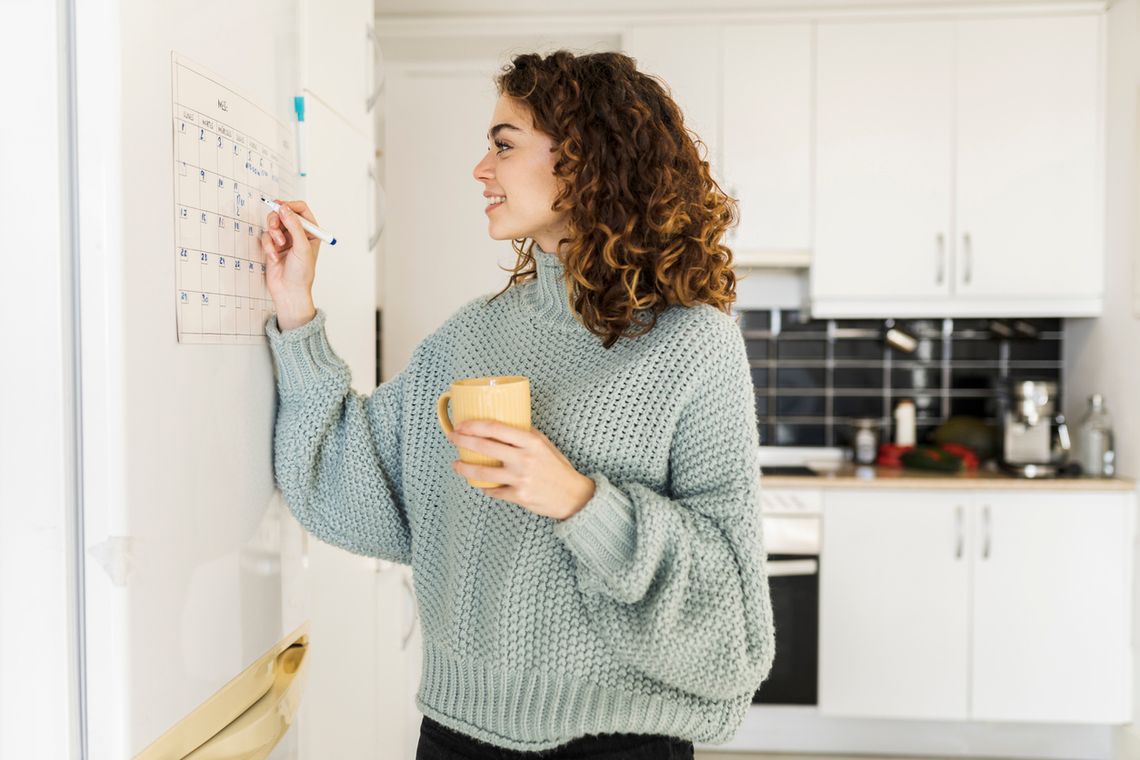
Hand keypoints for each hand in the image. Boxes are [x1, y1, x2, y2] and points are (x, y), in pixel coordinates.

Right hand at [261, 199, 319, 327]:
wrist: (289, 292)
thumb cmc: (302, 273)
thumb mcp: (302, 247)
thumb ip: (294, 225)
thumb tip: (284, 208)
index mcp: (311, 232)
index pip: (301, 209)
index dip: (290, 206)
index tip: (280, 208)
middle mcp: (298, 234)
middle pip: (284, 213)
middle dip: (277, 220)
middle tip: (275, 227)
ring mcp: (285, 240)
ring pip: (273, 224)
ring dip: (273, 233)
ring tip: (277, 245)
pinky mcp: (273, 246)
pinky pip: (266, 237)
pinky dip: (268, 246)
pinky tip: (273, 257)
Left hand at [445, 420, 595, 520]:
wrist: (573, 496)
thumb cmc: (557, 467)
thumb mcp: (544, 445)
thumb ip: (524, 435)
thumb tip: (501, 426)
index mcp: (531, 441)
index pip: (496, 429)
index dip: (474, 425)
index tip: (461, 424)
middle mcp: (524, 459)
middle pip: (484, 447)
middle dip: (463, 441)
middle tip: (452, 438)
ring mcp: (520, 478)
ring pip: (483, 473)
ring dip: (465, 468)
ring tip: (456, 464)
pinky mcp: (519, 496)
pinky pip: (494, 491)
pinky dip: (485, 488)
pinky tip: (480, 484)